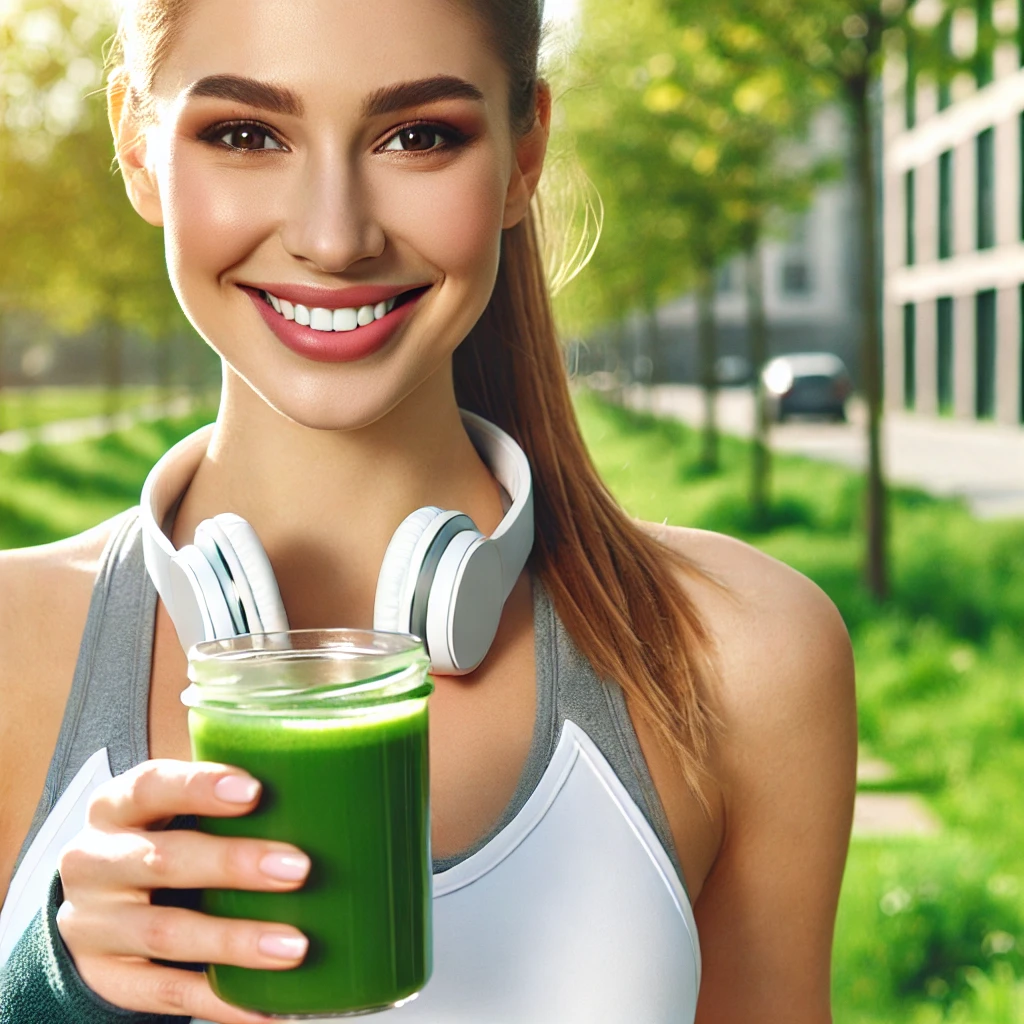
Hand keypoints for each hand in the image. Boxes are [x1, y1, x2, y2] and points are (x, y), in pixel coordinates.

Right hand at [56, 759, 310, 1023]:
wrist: (96, 902)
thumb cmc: (160, 837)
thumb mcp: (171, 807)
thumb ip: (226, 794)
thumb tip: (320, 777)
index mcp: (116, 806)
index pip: (151, 786)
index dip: (200, 787)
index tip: (255, 791)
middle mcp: (95, 862)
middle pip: (164, 860)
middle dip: (235, 864)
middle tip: (299, 869)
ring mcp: (94, 925)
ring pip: (167, 933)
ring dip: (235, 941)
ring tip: (294, 947)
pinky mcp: (109, 978)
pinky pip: (167, 994)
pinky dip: (222, 1001)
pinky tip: (268, 1007)